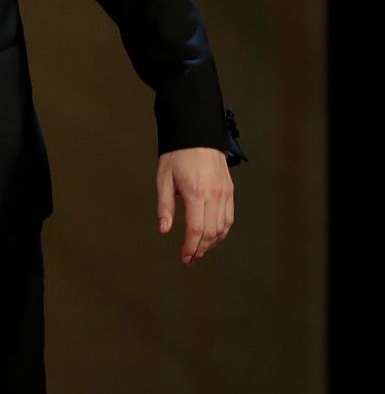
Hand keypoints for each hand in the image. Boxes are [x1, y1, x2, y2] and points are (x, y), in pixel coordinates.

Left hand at [155, 147, 234, 264]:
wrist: (198, 134)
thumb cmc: (177, 155)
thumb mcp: (163, 179)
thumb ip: (164, 206)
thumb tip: (164, 230)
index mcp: (196, 193)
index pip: (196, 228)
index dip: (191, 247)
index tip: (184, 258)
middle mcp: (214, 195)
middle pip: (211, 232)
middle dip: (200, 249)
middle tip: (190, 259)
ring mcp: (225, 193)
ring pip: (223, 227)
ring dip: (212, 243)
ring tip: (199, 251)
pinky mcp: (229, 191)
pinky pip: (229, 217)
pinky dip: (221, 231)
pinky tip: (212, 237)